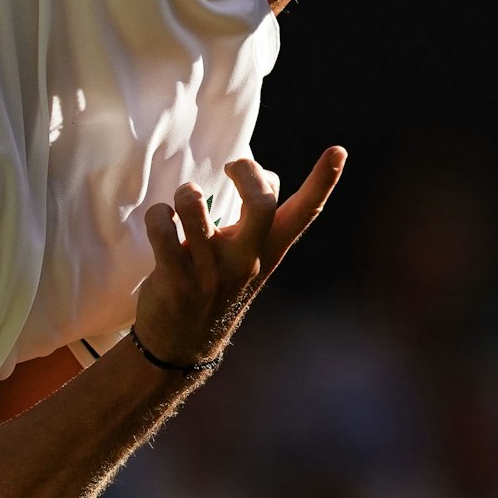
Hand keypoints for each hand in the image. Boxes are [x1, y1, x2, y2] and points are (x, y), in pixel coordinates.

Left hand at [132, 147, 345, 367]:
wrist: (182, 346)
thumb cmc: (218, 285)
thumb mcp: (250, 257)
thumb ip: (260, 218)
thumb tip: (262, 173)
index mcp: (268, 250)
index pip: (304, 213)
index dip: (323, 181)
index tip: (338, 151)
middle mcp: (246, 260)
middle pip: (260, 203)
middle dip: (245, 171)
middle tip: (232, 166)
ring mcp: (211, 272)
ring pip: (195, 207)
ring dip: (187, 192)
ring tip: (186, 199)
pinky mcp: (176, 280)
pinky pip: (162, 229)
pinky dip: (159, 215)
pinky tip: (162, 222)